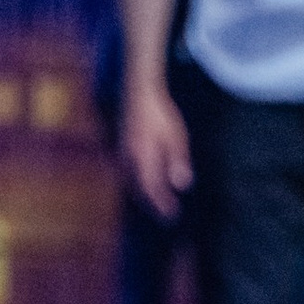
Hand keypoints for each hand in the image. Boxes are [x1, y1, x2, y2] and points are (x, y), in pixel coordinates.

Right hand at [122, 82, 193, 223]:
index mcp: (144, 156)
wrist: (140, 90)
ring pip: (130, 179)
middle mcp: (130, 157)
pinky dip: (135, 180)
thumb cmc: (160, 112)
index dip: (162, 203)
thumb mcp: (175, 136)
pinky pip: (127, 169)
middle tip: (165, 213)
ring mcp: (123, 150)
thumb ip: (178, 160)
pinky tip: (142, 180)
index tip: (172, 214)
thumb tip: (181, 185)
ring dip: (142, 193)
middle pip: (139, 187)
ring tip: (155, 201)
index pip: (153, 187)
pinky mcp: (121, 143)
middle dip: (152, 202)